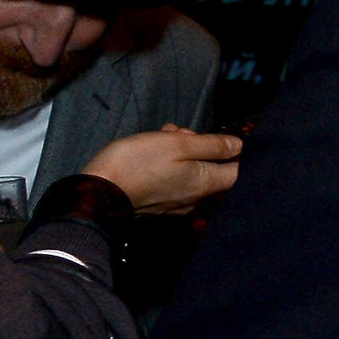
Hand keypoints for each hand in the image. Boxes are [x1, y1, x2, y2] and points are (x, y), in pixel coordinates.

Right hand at [83, 124, 243, 213]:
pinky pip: (177, 182)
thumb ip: (212, 145)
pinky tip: (154, 147)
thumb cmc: (138, 163)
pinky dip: (172, 164)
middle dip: (204, 146)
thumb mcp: (177, 144)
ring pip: (194, 173)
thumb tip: (240, 145)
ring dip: (184, 151)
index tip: (227, 138)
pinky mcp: (162, 205)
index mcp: (208, 185)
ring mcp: (180, 205)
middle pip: (216, 170)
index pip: (241, 172)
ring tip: (164, 133)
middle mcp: (199, 200)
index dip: (240, 154)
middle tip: (181, 132)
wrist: (97, 193)